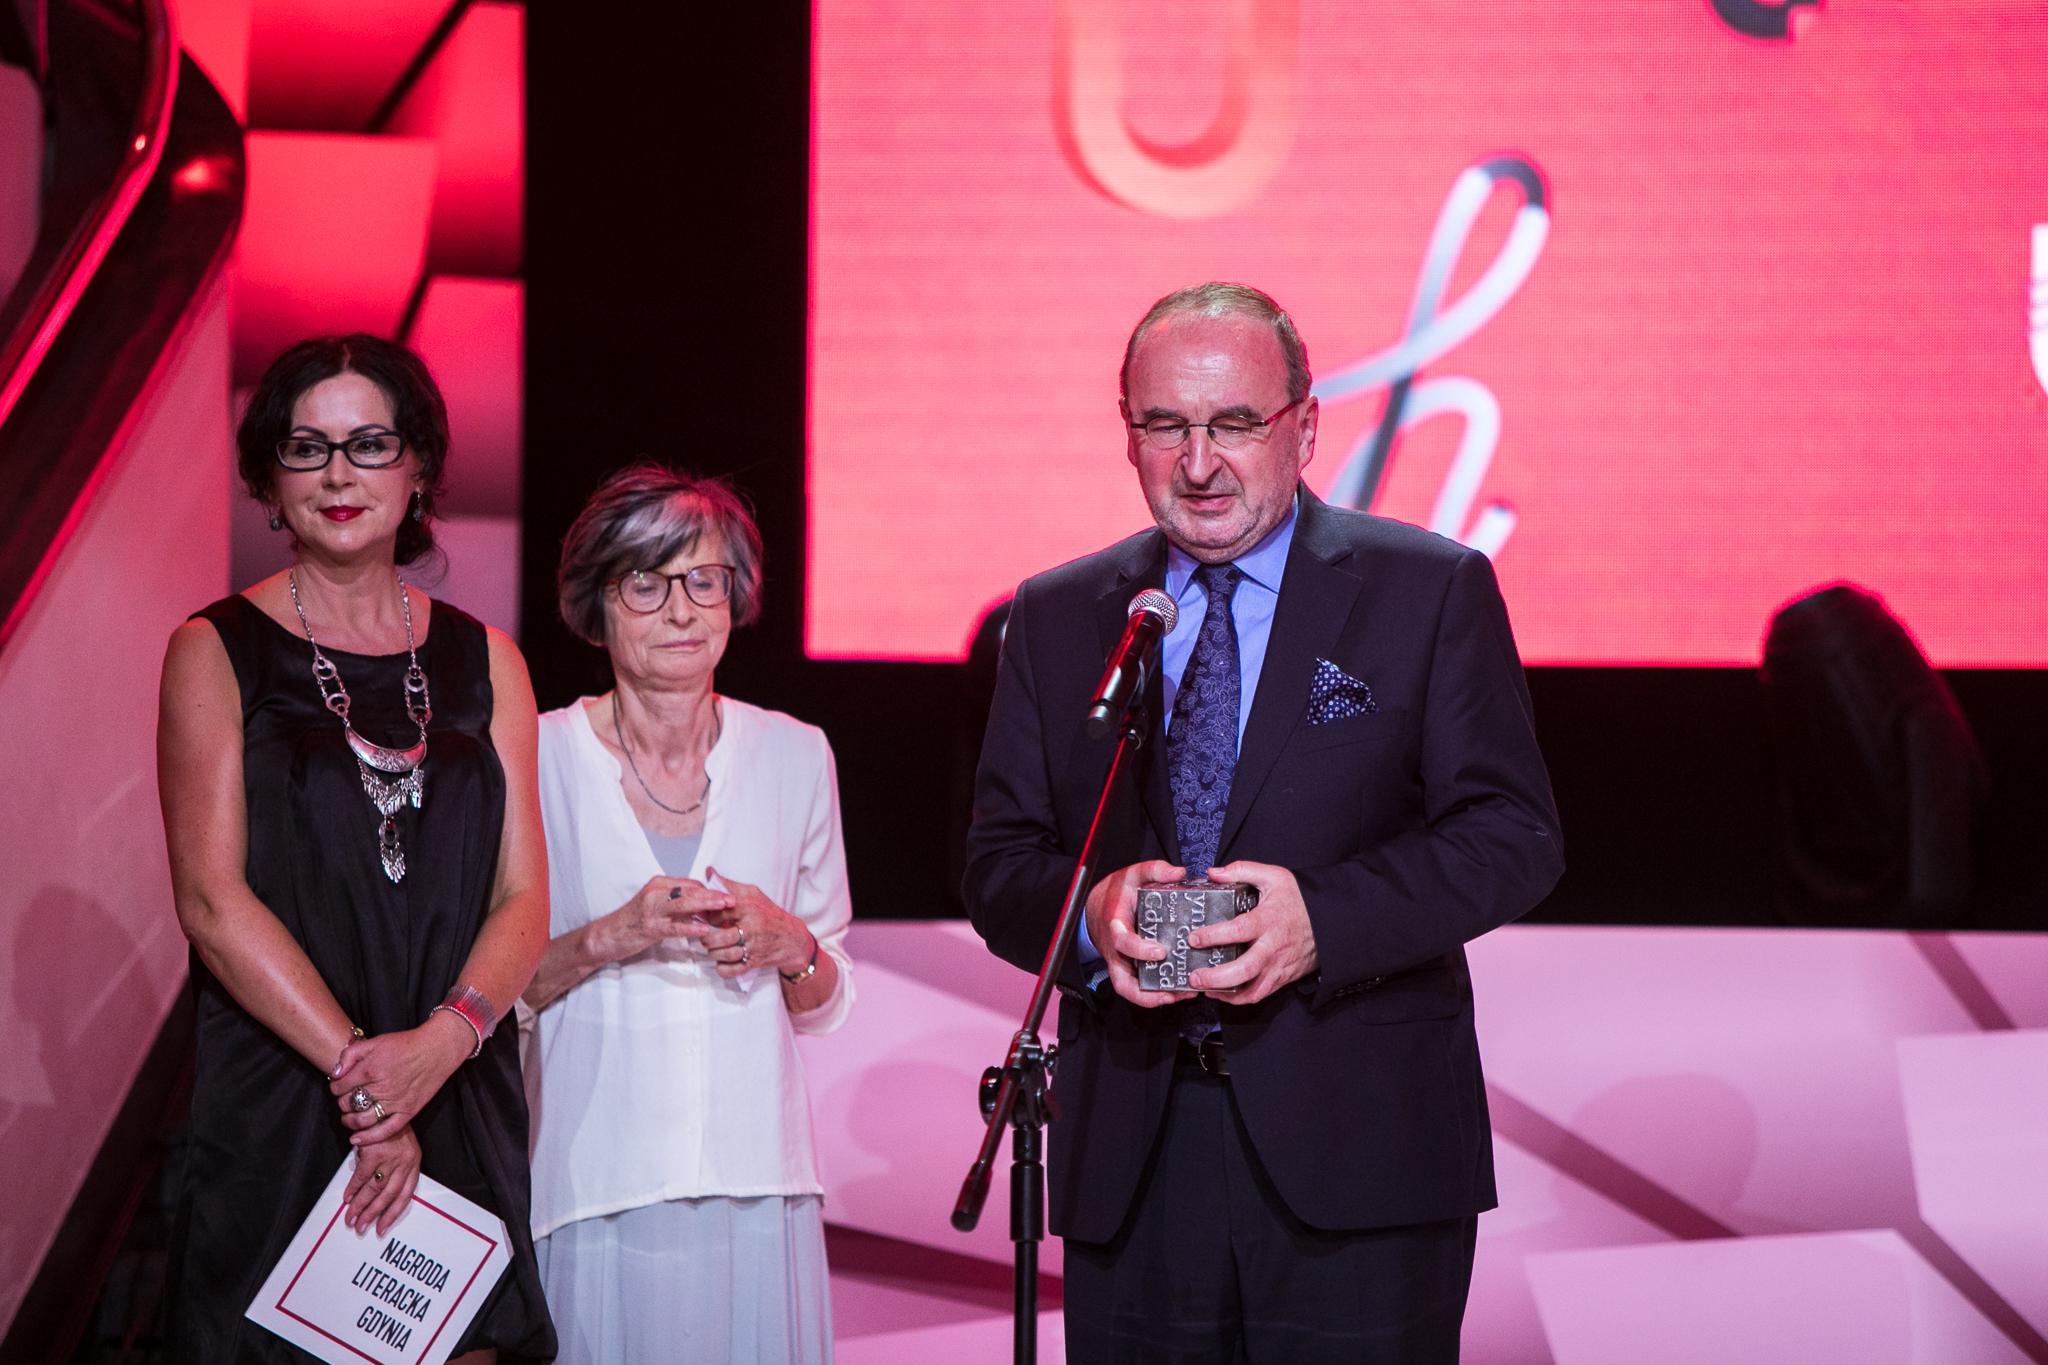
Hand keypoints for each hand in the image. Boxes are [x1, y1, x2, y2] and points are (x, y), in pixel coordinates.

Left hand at [328, 1018, 472, 1145]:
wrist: (436, 1049)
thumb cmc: (406, 1044)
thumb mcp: (374, 1041)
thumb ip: (350, 1054)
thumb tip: (335, 1074)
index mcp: (370, 1069)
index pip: (339, 1087)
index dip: (335, 1086)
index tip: (339, 1086)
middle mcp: (381, 1088)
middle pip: (347, 1104)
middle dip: (342, 1102)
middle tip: (347, 1098)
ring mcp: (395, 1102)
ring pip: (361, 1120)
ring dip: (349, 1121)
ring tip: (349, 1117)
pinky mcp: (408, 1111)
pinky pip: (385, 1131)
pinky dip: (369, 1138)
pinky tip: (357, 1139)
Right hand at [343, 1125, 420, 1235]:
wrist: (383, 1107)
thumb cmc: (391, 1129)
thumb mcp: (402, 1149)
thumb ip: (394, 1169)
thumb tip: (377, 1194)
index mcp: (413, 1164)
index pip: (405, 1196)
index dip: (392, 1214)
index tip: (381, 1227)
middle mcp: (404, 1163)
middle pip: (388, 1197)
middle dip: (372, 1214)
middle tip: (360, 1227)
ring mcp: (390, 1159)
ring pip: (374, 1190)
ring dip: (360, 1207)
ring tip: (350, 1218)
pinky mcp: (375, 1153)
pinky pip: (361, 1177)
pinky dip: (352, 1189)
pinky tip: (347, 1197)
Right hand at [588, 876, 733, 963]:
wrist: (607, 936)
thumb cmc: (634, 921)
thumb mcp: (656, 906)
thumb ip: (677, 903)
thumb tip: (703, 905)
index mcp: (660, 884)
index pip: (691, 884)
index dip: (710, 890)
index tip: (727, 896)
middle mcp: (656, 892)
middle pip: (690, 890)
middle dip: (713, 894)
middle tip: (732, 899)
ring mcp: (652, 909)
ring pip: (684, 904)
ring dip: (707, 906)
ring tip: (724, 909)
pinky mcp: (649, 926)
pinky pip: (674, 926)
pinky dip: (691, 927)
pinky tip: (704, 929)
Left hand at [694, 867, 814, 978]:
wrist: (792, 939)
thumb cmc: (769, 914)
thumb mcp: (752, 894)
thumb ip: (729, 885)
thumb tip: (708, 871)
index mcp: (749, 908)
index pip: (717, 913)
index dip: (707, 917)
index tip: (706, 918)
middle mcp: (751, 927)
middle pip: (717, 937)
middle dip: (706, 939)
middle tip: (706, 937)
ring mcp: (753, 946)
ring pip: (722, 954)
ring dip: (713, 953)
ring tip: (712, 948)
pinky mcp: (754, 962)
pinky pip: (731, 969)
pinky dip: (722, 968)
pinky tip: (721, 962)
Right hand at [1083, 859, 1194, 1008]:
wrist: (1097, 905)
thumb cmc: (1117, 891)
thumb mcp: (1133, 874)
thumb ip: (1155, 870)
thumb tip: (1180, 872)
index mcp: (1115, 925)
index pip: (1122, 942)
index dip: (1139, 950)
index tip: (1160, 952)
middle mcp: (1116, 950)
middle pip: (1122, 980)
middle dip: (1146, 992)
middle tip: (1175, 991)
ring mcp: (1121, 961)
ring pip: (1130, 990)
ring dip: (1154, 998)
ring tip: (1182, 995)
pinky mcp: (1128, 967)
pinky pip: (1137, 987)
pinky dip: (1154, 994)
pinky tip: (1178, 992)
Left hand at [1186, 860, 1317, 1004]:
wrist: (1331, 921)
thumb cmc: (1300, 899)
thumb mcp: (1274, 877)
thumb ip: (1242, 871)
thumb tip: (1213, 873)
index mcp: (1268, 920)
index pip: (1238, 931)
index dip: (1213, 936)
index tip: (1193, 938)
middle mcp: (1273, 947)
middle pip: (1245, 969)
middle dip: (1217, 977)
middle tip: (1195, 976)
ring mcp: (1278, 965)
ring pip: (1253, 989)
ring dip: (1226, 993)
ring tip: (1204, 988)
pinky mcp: (1282, 977)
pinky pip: (1260, 995)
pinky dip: (1240, 999)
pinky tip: (1222, 993)